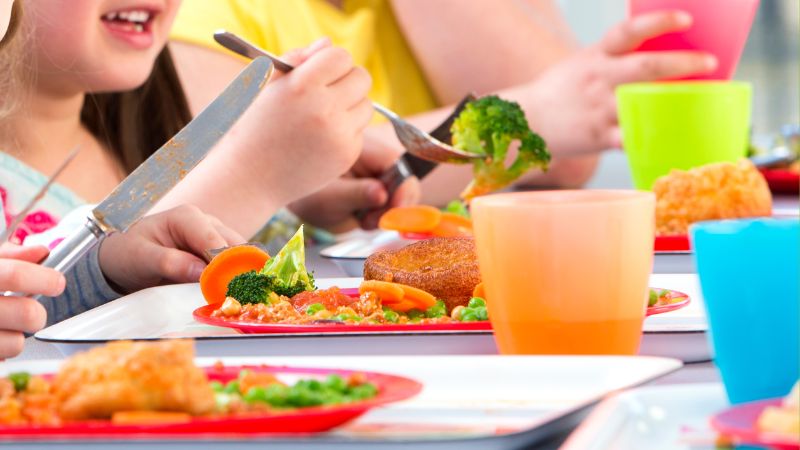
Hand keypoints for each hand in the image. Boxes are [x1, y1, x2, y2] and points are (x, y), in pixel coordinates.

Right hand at [0, 244, 64, 358]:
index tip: (56, 282)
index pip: (13, 275)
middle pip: (26, 313)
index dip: (43, 278)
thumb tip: (41, 253)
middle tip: (32, 312)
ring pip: (16, 344)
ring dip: (16, 338)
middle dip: (37, 314)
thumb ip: (4, 257)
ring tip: (1, 329)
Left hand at [98, 205, 244, 293]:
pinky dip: (236, 278)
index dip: (224, 263)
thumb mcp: (141, 258)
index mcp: (187, 217)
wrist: (123, 257)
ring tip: (237, 296)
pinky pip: (236, 264)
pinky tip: (234, 293)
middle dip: (238, 269)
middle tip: (237, 295)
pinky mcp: (219, 252)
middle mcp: (206, 223)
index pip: (213, 240)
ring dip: (240, 274)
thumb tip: (202, 273)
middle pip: (235, 245)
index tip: (226, 287)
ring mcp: (215, 237)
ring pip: (241, 254)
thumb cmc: (129, 253)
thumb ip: (170, 263)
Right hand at [227, 39, 373, 206]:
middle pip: (362, 78)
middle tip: (329, 92)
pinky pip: (360, 131)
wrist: (248, 177)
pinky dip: (346, 132)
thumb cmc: (253, 126)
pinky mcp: (346, 155)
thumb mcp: (264, 84)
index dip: (332, 62)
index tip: (321, 72)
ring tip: (323, 117)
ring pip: (367, 105)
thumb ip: (296, 58)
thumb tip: (327, 43)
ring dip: (351, 106)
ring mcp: (338, 134)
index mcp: (302, 85)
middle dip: (348, 81)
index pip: (341, 57)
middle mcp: (324, 109)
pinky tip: (321, 140)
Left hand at [289, 130, 420, 231]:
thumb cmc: (305, 191)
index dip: (403, 191)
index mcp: (365, 149)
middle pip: (404, 183)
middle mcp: (376, 159)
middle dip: (393, 207)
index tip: (394, 212)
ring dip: (383, 213)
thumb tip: (382, 194)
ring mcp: (377, 173)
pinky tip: (358, 216)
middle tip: (368, 221)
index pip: (400, 168)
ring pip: (398, 197)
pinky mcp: (375, 186)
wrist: (290, 189)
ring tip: (359, 219)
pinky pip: (387, 204)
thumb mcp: (327, 197)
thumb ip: (355, 195)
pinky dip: (376, 215)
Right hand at [524, 10, 716, 155]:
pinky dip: (652, 139)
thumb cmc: (561, 91)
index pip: (628, 32)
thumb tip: (663, 56)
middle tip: (709, 62)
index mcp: (596, 56)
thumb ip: (615, 59)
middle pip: (645, 67)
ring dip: (674, 101)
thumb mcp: (584, 63)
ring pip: (642, 102)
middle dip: (682, 63)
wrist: (527, 121)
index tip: (686, 19)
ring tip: (702, 101)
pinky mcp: (599, 136)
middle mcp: (599, 79)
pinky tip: (675, 140)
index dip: (658, 22)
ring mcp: (599, 109)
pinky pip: (630, 139)